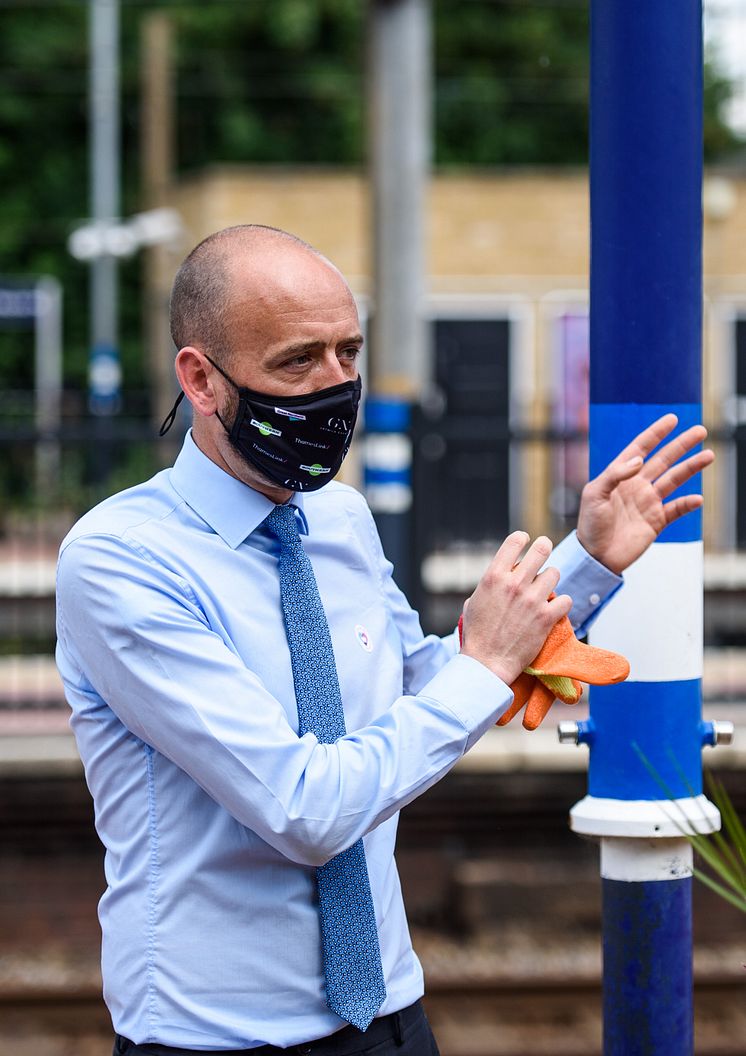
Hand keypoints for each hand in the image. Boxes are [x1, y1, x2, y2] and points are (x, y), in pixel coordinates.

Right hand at [460, 532, 571, 684]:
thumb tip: (505, 572)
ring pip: (555, 573)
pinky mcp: (546, 618)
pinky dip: (561, 604)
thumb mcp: (475, 600)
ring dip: (551, 580)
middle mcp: (514, 584)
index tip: (526, 540)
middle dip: (544, 547)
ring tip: (545, 589)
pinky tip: (554, 609)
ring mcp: (532, 600)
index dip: (523, 538)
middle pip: (541, 550)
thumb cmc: (478, 634)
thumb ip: (492, 583)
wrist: (487, 663)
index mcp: (493, 576)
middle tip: (545, 549)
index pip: (515, 541)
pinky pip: (565, 599)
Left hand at [576, 414, 713, 574]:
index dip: (656, 433)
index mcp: (620, 475)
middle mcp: (637, 485)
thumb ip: (614, 474)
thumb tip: (639, 459)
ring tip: (708, 455)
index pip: (640, 448)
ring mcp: (648, 502)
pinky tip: (697, 498)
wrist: (596, 556)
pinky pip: (676, 509)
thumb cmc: (589, 524)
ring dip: (691, 468)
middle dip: (681, 445)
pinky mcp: (656, 521)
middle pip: (664, 459)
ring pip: (674, 480)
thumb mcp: (594, 495)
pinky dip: (687, 504)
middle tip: (701, 430)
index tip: (672, 419)